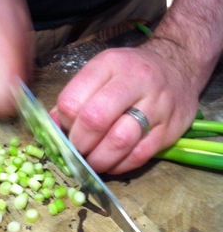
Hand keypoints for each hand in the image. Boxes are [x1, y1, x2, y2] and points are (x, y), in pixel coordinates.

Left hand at [50, 43, 199, 173]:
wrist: (179, 66)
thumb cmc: (130, 73)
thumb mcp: (100, 72)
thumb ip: (75, 98)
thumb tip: (53, 130)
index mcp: (109, 65)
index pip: (72, 101)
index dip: (64, 124)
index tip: (67, 132)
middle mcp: (135, 81)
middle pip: (95, 120)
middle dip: (79, 145)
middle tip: (77, 153)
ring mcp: (156, 105)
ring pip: (119, 141)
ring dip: (99, 160)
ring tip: (92, 163)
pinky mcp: (171, 128)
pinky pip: (140, 155)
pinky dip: (120, 166)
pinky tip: (112, 165)